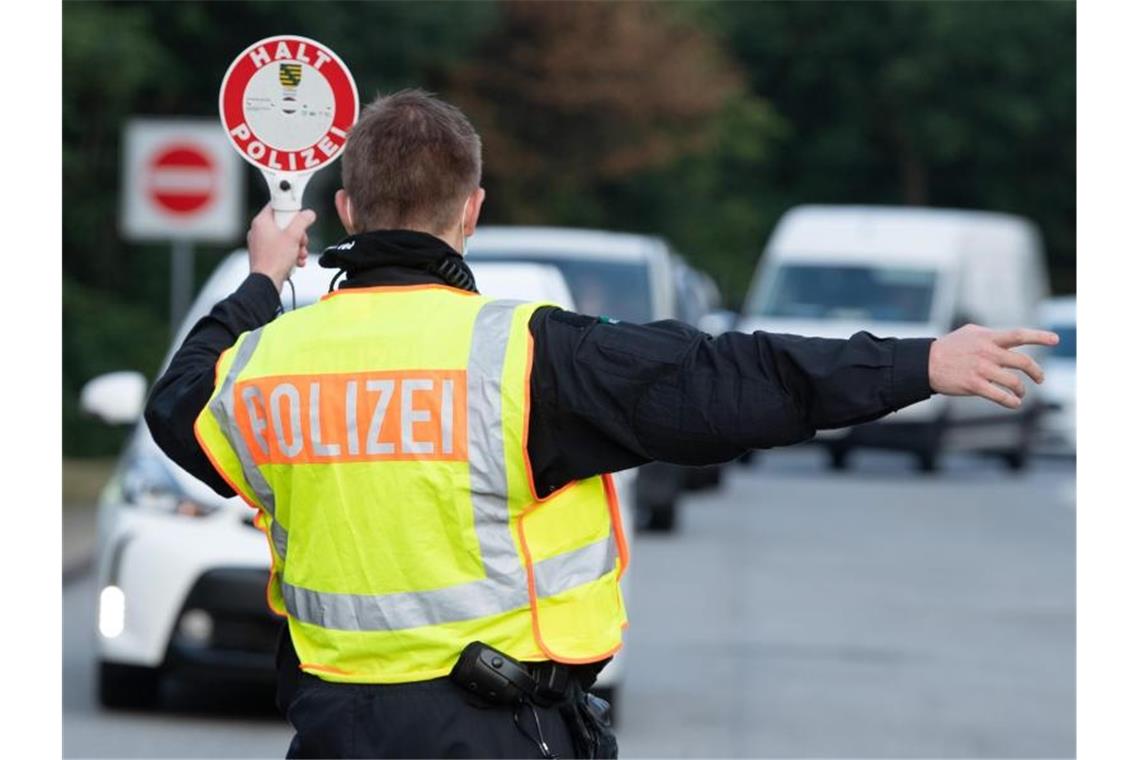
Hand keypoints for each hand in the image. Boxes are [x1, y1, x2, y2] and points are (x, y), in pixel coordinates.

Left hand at [247, 203, 316, 288]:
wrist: (266, 282)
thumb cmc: (274, 260)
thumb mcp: (294, 236)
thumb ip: (303, 221)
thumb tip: (309, 214)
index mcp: (262, 221)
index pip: (277, 205)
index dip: (290, 209)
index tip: (299, 214)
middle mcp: (259, 230)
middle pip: (284, 223)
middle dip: (298, 233)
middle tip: (301, 240)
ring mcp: (261, 243)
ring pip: (284, 237)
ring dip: (297, 245)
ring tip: (300, 254)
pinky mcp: (265, 254)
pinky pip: (281, 248)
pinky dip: (290, 253)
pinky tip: (296, 261)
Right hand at [929, 324, 1058, 408]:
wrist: (926, 363)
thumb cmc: (948, 347)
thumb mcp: (969, 333)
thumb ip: (991, 335)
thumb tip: (1009, 338)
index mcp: (988, 338)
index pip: (1019, 335)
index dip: (1039, 337)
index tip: (1055, 340)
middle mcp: (987, 352)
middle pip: (1022, 362)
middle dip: (1036, 372)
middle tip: (1040, 379)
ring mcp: (981, 369)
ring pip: (1013, 382)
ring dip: (1021, 390)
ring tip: (1020, 393)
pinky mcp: (974, 385)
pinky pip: (1000, 396)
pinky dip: (1011, 402)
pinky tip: (1014, 403)